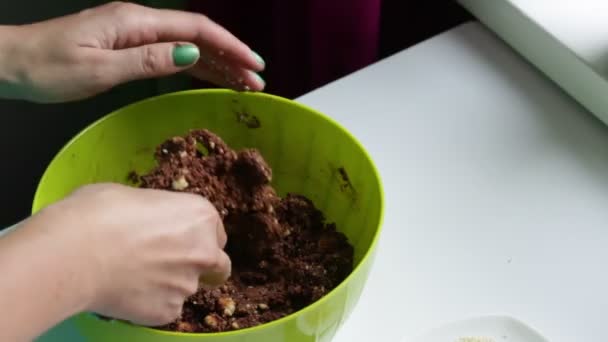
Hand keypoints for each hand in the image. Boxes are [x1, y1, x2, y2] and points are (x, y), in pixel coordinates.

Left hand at [1, 1, 264, 102]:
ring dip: (217, 64)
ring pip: (187, 46)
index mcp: (135, 22)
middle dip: (231, 57)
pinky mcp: (127, 46)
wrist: (12, 64)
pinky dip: (194, 66)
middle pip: (198, 37)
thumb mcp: (98, 68)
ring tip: (243, 83)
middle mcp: (139, 23)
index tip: (255, 65)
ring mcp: (134, 33)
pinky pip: (170, 54)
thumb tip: (190, 55)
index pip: (196, 30)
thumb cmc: (47, 67)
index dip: (230, 46)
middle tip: (256, 82)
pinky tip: (209, 77)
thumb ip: (147, 60)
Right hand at [37, 183, 229, 325]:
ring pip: (186, 288)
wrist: (74, 253)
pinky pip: (164, 309)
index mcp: (200, 215)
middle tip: (169, 266)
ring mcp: (188, 284)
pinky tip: (126, 293)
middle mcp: (204, 250)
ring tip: (133, 277)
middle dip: (201, 267)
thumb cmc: (98, 214)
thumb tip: (144, 219)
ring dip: (168, 285)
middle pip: (216, 265)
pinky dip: (150, 304)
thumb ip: (154, 212)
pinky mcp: (169, 311)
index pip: (215, 233)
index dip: (197, 237)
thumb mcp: (132, 195)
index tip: (181, 240)